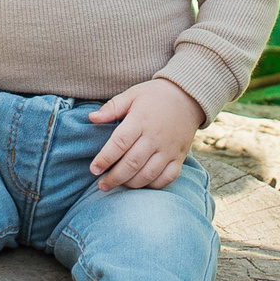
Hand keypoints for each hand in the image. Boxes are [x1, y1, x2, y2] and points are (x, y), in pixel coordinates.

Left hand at [86, 78, 201, 192]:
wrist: (188, 96)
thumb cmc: (155, 96)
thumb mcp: (132, 94)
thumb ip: (112, 107)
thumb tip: (91, 118)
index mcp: (140, 120)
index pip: (119, 143)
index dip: (105, 159)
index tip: (94, 169)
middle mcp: (155, 137)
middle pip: (132, 163)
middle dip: (114, 177)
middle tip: (102, 185)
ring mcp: (169, 149)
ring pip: (148, 174)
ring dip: (131, 184)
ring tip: (118, 185)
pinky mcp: (179, 157)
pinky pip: (168, 177)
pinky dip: (154, 185)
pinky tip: (141, 184)